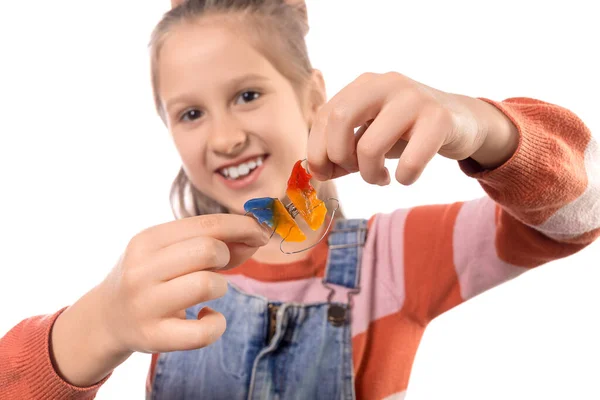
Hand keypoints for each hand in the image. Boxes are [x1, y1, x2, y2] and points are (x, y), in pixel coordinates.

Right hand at [51, 214, 269, 386]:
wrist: (107, 318)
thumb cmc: (152, 277)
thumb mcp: (171, 251)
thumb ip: (213, 241)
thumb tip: (257, 237)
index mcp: (147, 239)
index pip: (207, 224)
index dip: (243, 227)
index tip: (262, 233)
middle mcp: (141, 269)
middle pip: (209, 250)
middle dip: (226, 256)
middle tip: (216, 267)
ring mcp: (145, 304)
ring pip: (208, 285)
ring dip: (221, 287)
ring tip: (207, 291)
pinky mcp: (154, 337)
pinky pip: (203, 332)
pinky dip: (216, 324)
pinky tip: (207, 317)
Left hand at [307, 72, 518, 185]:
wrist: (461, 121)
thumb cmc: (406, 131)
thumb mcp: (370, 135)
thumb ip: (341, 150)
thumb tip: (315, 173)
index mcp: (363, 85)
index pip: (323, 116)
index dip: (317, 151)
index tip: (326, 174)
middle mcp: (386, 84)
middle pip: (338, 120)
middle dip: (339, 157)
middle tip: (354, 171)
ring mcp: (414, 98)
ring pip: (369, 146)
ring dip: (369, 174)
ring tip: (380, 178)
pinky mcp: (439, 119)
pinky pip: (410, 161)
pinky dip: (404, 178)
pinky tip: (406, 176)